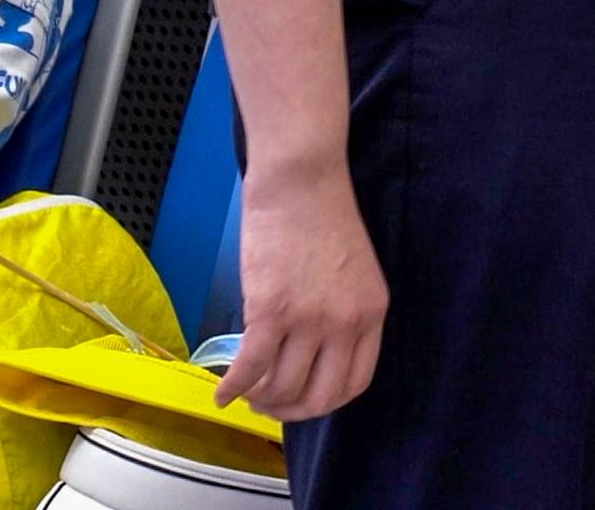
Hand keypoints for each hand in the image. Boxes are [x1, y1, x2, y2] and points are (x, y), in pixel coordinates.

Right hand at [220, 160, 386, 420]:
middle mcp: (345, 324)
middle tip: (268, 406)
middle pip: (320, 396)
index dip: (325, 402)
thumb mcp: (354, 273)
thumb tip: (313, 355)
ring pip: (282, 388)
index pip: (355, 383)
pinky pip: (250, 369)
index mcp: (372, 314)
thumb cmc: (324, 219)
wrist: (302, 182)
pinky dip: (232, 389)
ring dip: (259, 401)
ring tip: (246, 393)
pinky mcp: (270, 311)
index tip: (303, 401)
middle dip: (291, 412)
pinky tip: (222, 393)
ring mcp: (308, 320)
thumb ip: (344, 314)